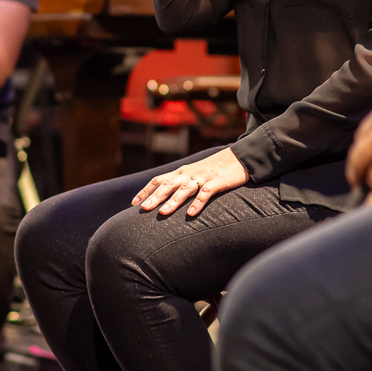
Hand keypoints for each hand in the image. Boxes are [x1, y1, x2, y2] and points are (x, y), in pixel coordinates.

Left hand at [132, 148, 247, 217]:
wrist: (238, 158)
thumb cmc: (213, 170)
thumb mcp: (193, 174)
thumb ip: (179, 184)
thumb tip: (163, 199)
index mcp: (181, 172)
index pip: (158, 180)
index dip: (145, 191)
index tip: (133, 203)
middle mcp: (188, 174)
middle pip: (168, 185)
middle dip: (155, 197)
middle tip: (143, 209)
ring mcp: (202, 177)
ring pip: (185, 189)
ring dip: (173, 201)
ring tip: (163, 213)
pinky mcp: (217, 182)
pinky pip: (206, 193)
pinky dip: (198, 203)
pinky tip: (191, 214)